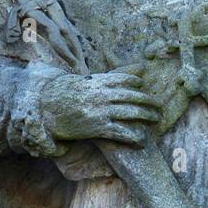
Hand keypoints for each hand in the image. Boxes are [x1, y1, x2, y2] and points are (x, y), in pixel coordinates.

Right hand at [38, 68, 169, 146]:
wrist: (48, 110)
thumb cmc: (70, 94)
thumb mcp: (89, 80)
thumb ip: (114, 76)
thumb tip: (140, 66)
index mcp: (99, 81)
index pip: (126, 80)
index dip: (137, 84)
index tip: (145, 89)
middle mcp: (102, 95)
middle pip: (133, 97)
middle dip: (150, 102)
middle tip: (160, 106)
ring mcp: (100, 111)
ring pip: (131, 113)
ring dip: (147, 117)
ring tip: (157, 119)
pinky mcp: (98, 128)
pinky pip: (121, 132)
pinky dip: (134, 137)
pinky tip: (142, 140)